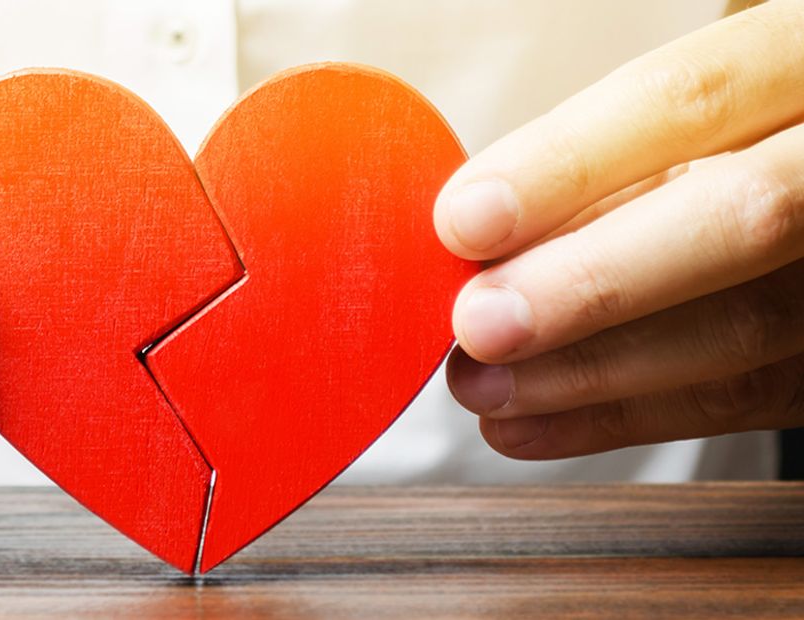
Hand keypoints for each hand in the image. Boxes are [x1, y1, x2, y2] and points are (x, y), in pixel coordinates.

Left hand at [435, 0, 803, 458]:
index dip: (570, 163)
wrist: (801, 187)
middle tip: (479, 324)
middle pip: (742, 218)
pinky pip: (747, 400)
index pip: (690, 99)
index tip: (465, 220)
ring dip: (592, 370)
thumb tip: (473, 239)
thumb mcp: (678, 122)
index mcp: (798, 63)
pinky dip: (624, 417)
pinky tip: (531, 423)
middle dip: (592, 282)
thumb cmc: (719, 147)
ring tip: (483, 386)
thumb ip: (600, 167)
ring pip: (748, 326)